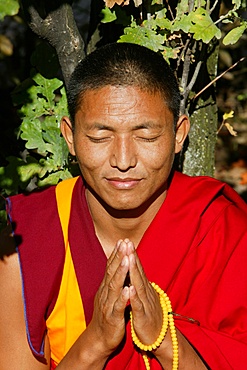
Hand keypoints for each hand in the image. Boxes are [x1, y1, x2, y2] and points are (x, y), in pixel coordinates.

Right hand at [88, 240, 129, 355]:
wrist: (99, 339)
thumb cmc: (107, 315)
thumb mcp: (109, 296)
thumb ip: (114, 282)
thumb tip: (119, 267)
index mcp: (106, 288)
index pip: (110, 267)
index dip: (116, 254)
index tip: (122, 241)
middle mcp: (105, 293)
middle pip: (112, 272)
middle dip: (119, 257)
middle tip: (124, 243)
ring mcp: (108, 305)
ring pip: (114, 287)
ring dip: (120, 273)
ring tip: (127, 260)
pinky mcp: (113, 318)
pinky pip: (118, 306)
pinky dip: (123, 297)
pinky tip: (128, 289)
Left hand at [126, 240, 163, 346]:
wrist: (159, 338)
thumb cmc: (149, 317)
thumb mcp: (144, 297)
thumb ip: (140, 284)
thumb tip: (135, 270)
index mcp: (144, 288)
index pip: (137, 269)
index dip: (132, 255)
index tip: (126, 241)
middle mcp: (146, 293)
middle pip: (138, 272)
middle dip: (132, 257)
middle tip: (128, 242)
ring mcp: (146, 304)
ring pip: (139, 285)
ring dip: (133, 271)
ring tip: (128, 258)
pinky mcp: (143, 317)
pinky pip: (138, 305)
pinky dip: (134, 296)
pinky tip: (130, 287)